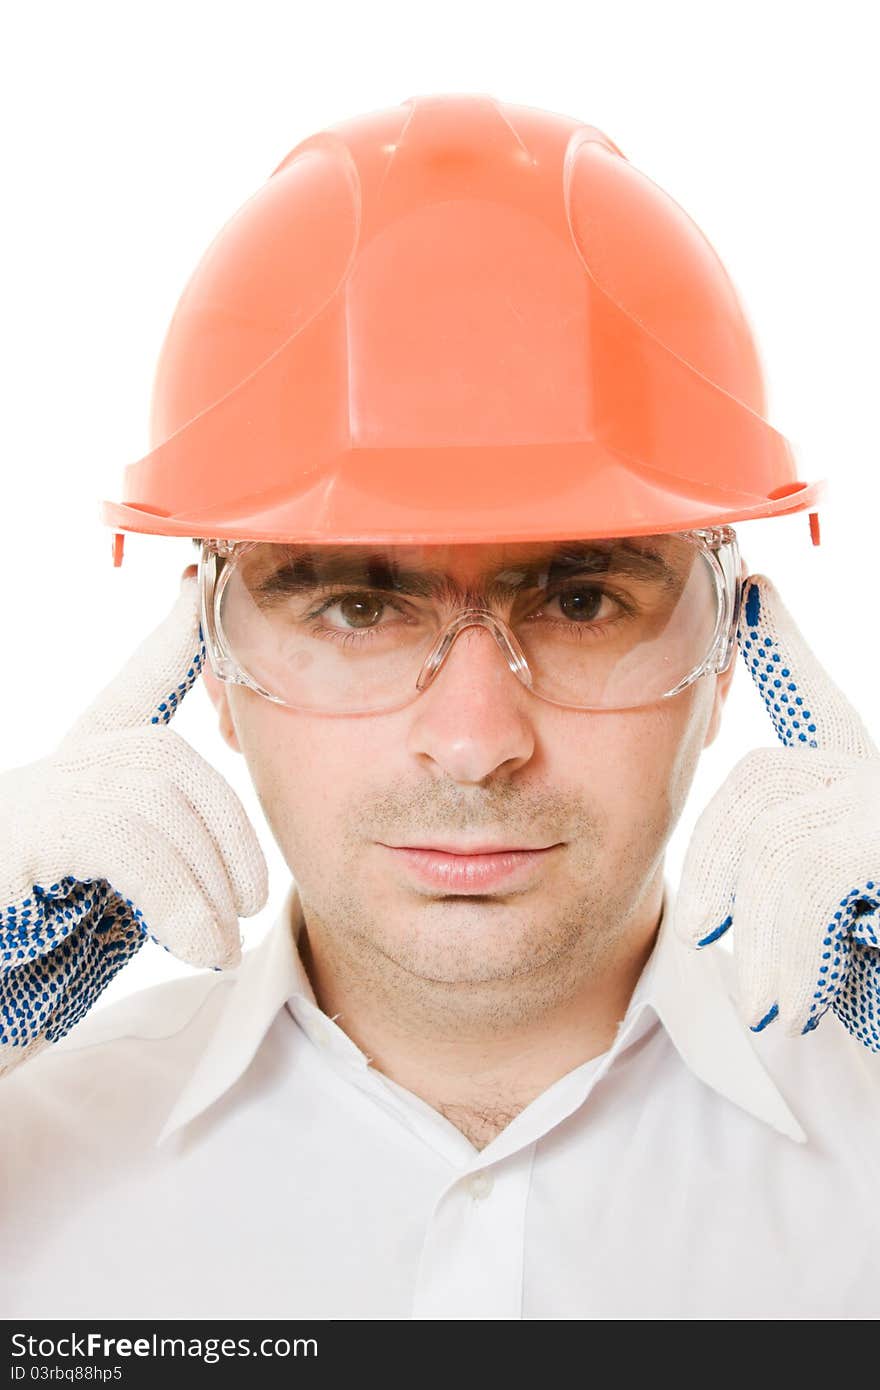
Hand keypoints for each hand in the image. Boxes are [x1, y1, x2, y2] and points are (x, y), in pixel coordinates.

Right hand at [0, 569, 267, 1072]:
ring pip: (156, 798)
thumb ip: (162, 867)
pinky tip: (195, 944)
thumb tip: (238, 880)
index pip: (129, 694)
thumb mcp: (113, 910)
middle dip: (229, 831)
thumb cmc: (28, 975)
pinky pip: (125, 837)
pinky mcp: (16, 832)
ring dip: (207, 880)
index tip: (191, 595)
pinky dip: (179, 896)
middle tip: (246, 905)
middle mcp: (47, 775)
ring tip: (217, 944)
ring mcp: (24, 798)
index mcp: (73, 781)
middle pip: (170, 759)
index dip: (166, 644)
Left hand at [671, 574, 879, 1050]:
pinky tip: (796, 1006)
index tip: (756, 593)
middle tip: (703, 936)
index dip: (788, 647)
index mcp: (861, 783)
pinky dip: (791, 953)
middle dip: (716, 866)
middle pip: (761, 786)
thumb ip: (784, 875)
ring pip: (780, 844)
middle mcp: (875, 780)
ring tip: (765, 1005)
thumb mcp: (829, 923)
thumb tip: (719, 894)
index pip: (818, 702)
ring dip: (761, 937)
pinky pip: (813, 880)